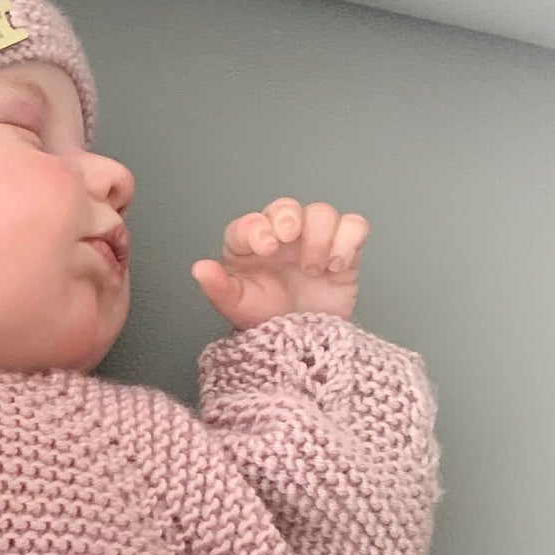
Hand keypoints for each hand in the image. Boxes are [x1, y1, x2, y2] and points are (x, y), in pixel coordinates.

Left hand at [192, 198, 368, 329]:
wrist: (302, 348)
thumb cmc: (267, 322)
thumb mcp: (237, 308)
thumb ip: (219, 288)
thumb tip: (199, 269)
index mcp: (251, 246)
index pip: (250, 223)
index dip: (258, 227)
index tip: (266, 247)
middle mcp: (282, 238)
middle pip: (287, 207)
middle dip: (289, 216)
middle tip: (290, 238)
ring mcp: (314, 241)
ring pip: (322, 212)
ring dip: (319, 235)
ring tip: (313, 269)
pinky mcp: (344, 250)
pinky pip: (354, 227)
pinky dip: (349, 241)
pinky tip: (336, 267)